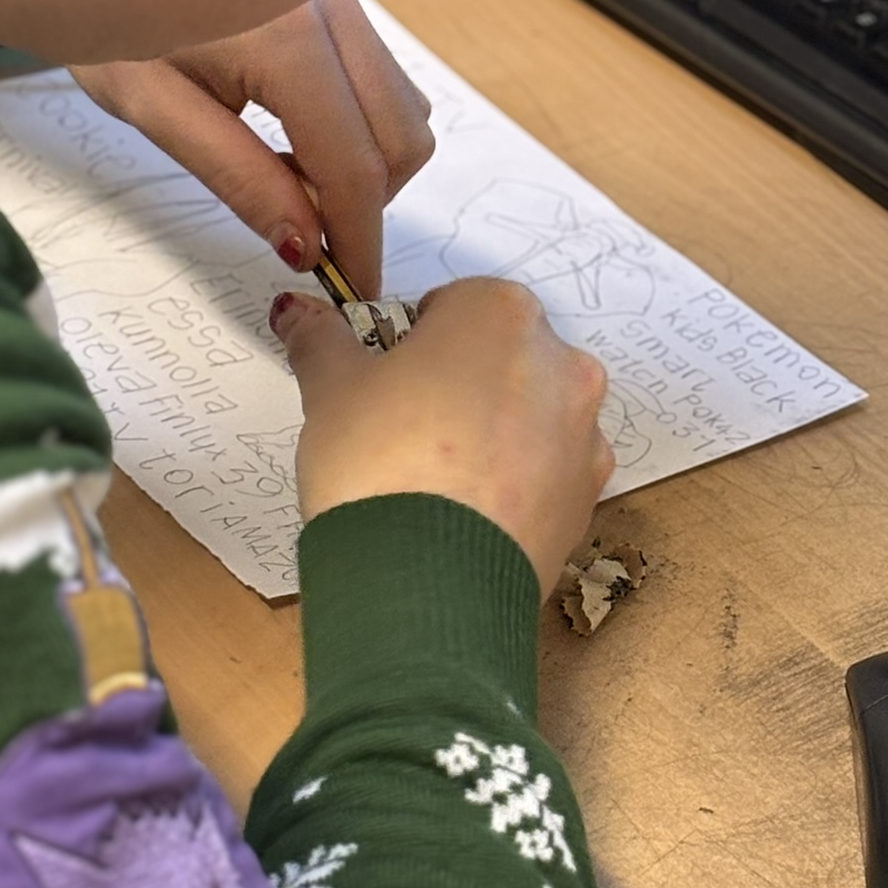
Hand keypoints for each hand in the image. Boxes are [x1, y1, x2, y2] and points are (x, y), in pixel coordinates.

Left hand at [68, 0, 432, 298]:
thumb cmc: (97, 13)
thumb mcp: (154, 110)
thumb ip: (237, 177)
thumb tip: (305, 243)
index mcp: (284, 33)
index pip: (352, 161)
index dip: (358, 236)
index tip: (353, 285)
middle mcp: (330, 0)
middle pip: (401, 134)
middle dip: (368, 201)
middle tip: (310, 235)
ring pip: (402, 103)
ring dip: (366, 161)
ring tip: (289, 176)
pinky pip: (380, 73)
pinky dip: (357, 123)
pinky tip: (294, 134)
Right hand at [272, 279, 613, 596]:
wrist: (427, 583)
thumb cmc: (381, 465)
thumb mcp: (331, 389)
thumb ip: (321, 339)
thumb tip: (299, 312)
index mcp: (501, 315)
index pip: (454, 305)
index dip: (411, 342)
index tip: (384, 381)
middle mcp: (561, 365)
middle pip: (500, 358)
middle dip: (458, 384)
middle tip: (404, 429)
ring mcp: (583, 435)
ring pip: (529, 417)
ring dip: (491, 434)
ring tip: (434, 479)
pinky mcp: (587, 500)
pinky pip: (546, 474)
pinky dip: (514, 484)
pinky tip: (466, 513)